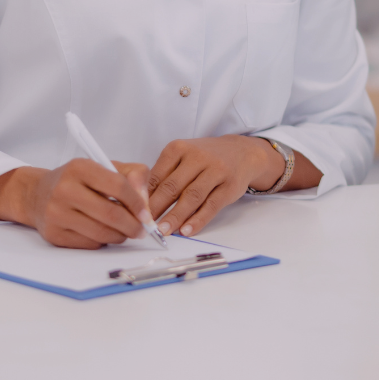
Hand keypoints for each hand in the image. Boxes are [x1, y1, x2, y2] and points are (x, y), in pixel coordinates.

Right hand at [0, 159, 150, 249]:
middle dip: (133, 225)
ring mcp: (56, 213)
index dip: (138, 203)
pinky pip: (89, 244)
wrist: (36, 194)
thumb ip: (132, 175)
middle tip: (142, 229)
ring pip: (102, 233)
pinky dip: (103, 241)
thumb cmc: (77, 181)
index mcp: (80, 168)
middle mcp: (65, 190)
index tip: (147, 214)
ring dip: (121, 236)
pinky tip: (103, 232)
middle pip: (111, 214)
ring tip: (125, 231)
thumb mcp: (104, 167)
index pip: (118, 186)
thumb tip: (146, 202)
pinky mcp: (54, 234)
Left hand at [147, 135, 282, 235]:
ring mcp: (216, 170)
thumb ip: (164, 174)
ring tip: (164, 231)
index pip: (157, 176)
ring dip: (176, 216)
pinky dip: (198, 220)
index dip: (145, 197)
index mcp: (179, 148)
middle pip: (172, 186)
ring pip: (192, 196)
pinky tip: (187, 230)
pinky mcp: (229, 185)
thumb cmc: (206, 157)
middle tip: (146, 225)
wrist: (242, 152)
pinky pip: (211, 205)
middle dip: (157, 208)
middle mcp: (197, 156)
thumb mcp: (183, 156)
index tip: (136, 213)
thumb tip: (143, 202)